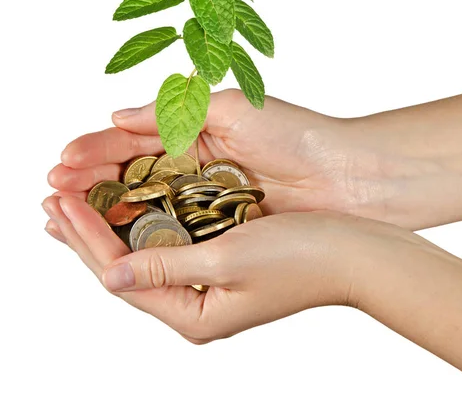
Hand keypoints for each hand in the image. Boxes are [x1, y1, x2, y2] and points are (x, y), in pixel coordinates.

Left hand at [42, 195, 368, 341]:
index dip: (86, 237)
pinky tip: (128, 203)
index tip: (58, 204)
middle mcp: (197, 304)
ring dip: (111, 223)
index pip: (122, 275)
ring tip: (75, 202)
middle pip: (126, 266)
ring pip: (145, 251)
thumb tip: (109, 275)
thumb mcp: (228, 261)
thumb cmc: (302, 256)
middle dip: (87, 232)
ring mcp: (209, 283)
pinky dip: (144, 219)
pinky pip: (170, 241)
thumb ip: (166, 268)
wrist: (355, 251)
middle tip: (51, 200)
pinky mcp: (222, 260)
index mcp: (195, 315)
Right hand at [48, 89, 387, 217]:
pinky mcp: (222, 230)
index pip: (135, 141)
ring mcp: (208, 201)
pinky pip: (175, 231)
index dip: (97, 151)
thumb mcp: (232, 108)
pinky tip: (112, 235)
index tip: (63, 163)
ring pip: (147, 205)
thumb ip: (173, 112)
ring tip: (67, 213)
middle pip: (133, 176)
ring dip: (108, 209)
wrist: (350, 177)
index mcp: (199, 132)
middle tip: (53, 192)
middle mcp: (198, 168)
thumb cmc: (297, 134)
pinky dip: (143, 232)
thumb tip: (117, 114)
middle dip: (93, 182)